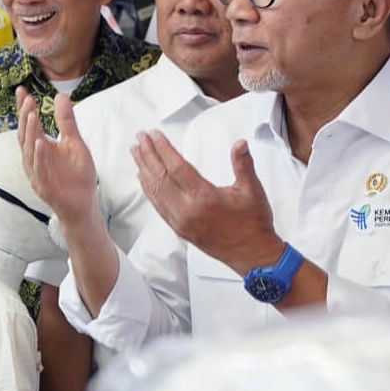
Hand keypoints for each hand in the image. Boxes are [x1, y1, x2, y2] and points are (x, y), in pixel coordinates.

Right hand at [16, 88, 97, 219]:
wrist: (83, 205)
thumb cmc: (76, 176)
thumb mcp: (75, 143)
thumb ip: (66, 121)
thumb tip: (60, 96)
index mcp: (39, 148)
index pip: (29, 125)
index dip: (24, 108)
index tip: (22, 90)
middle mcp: (34, 160)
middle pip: (25, 135)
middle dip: (25, 117)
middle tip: (28, 100)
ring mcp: (37, 174)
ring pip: (30, 152)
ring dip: (30, 133)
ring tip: (32, 115)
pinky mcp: (45, 187)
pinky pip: (40, 170)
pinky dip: (40, 157)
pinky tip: (40, 143)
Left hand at [131, 135, 281, 270]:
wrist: (252, 255)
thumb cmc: (253, 224)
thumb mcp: (252, 190)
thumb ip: (243, 164)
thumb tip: (240, 143)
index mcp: (204, 198)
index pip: (177, 167)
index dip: (163, 149)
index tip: (154, 135)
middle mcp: (187, 210)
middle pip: (160, 177)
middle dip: (148, 155)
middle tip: (140, 138)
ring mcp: (181, 221)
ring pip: (155, 192)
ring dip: (144, 169)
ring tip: (136, 152)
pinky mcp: (179, 229)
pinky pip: (158, 206)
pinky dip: (148, 189)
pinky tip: (143, 179)